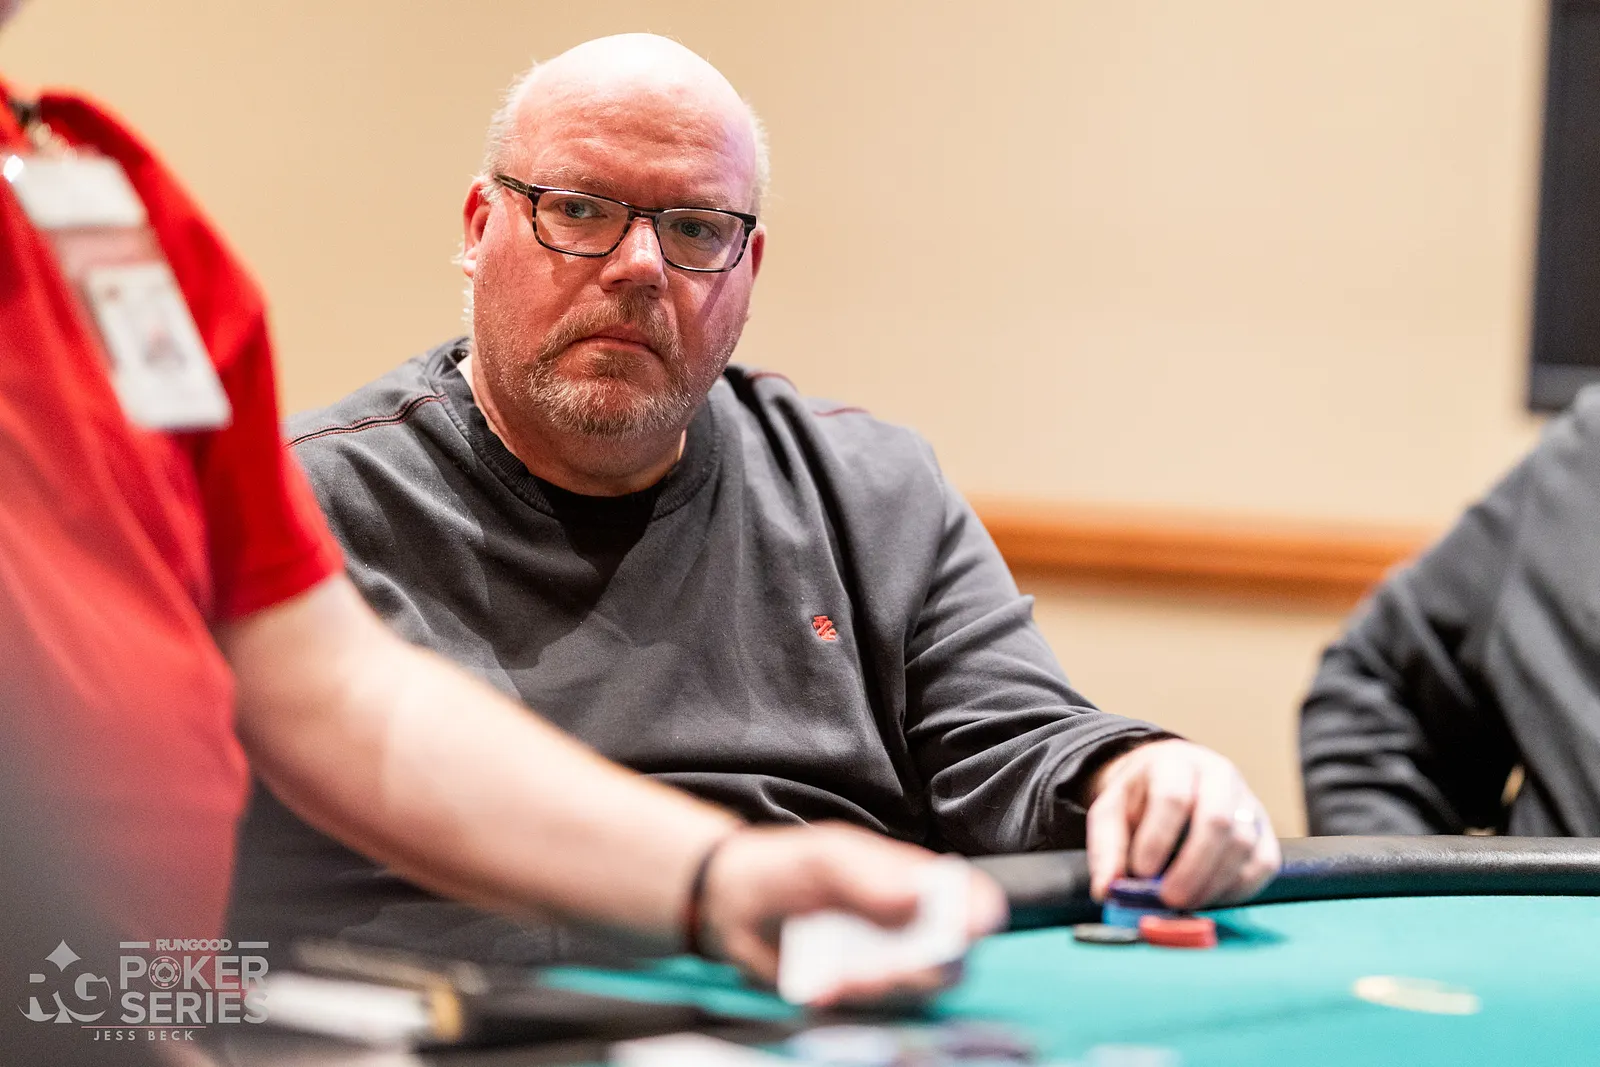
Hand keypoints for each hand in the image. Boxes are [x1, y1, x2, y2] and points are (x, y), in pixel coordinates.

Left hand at [698, 822, 1007, 1004]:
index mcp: (914, 882)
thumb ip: (872, 875)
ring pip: (913, 993)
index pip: (970, 899)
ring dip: (878, 988)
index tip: (966, 927)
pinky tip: (820, 986)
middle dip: (918, 969)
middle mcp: (909, 926)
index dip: (977, 914)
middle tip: (878, 968)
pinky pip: (871, 1010)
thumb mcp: (826, 857)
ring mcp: (885, 962)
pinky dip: (848, 1001)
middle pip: (949, 960)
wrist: (729, 902)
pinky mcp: (857, 993)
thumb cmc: (785, 867)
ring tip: (837, 976)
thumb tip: (920, 895)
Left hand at [1085, 739, 1279, 910]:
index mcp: (1174, 763)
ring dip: (1213, 882)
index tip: (1142, 872)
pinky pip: (1264, 862)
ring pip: (1243, 844)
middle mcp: (1218, 775)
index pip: (1173, 797)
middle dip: (1192, 868)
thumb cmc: (1140, 799)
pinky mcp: (1264, 828)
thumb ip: (1106, 850)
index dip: (1158, 838)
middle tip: (1169, 899)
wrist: (1170, 779)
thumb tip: (1107, 890)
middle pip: (1217, 821)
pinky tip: (1211, 897)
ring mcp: (1247, 800)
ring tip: (1184, 902)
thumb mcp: (1110, 813)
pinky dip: (1239, 888)